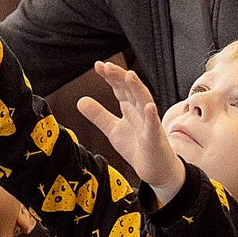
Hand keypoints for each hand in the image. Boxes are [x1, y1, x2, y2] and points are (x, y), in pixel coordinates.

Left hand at [74, 61, 183, 199]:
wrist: (156, 171)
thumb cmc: (138, 148)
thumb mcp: (113, 130)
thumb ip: (98, 115)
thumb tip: (80, 100)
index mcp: (131, 108)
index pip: (120, 88)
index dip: (111, 77)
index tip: (98, 66)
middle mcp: (141, 112)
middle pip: (131, 90)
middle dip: (121, 77)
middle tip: (107, 66)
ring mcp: (150, 124)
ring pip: (145, 102)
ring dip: (137, 88)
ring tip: (129, 75)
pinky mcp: (155, 139)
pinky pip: (154, 126)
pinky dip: (151, 116)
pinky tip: (148, 107)